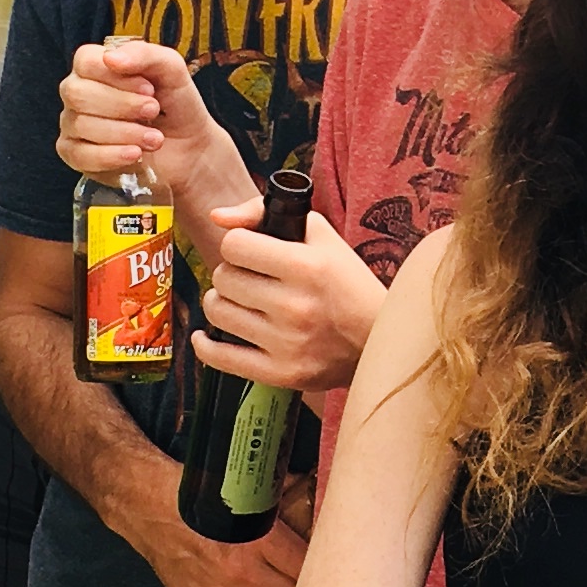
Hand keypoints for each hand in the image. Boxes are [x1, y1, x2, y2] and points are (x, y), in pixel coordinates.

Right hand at [58, 42, 251, 219]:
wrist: (189, 150)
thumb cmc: (176, 106)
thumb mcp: (171, 71)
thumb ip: (145, 54)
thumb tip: (110, 58)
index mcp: (96, 67)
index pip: (85, 60)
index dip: (116, 75)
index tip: (148, 88)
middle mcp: (79, 93)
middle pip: (78, 93)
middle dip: (122, 104)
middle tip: (153, 111)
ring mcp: (73, 125)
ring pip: (81, 125)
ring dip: (125, 132)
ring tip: (154, 138)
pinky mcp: (76, 156)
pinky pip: (80, 155)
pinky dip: (112, 155)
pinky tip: (136, 154)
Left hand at [189, 215, 387, 394]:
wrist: (381, 339)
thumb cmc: (348, 282)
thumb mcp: (320, 235)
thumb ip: (263, 213)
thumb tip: (217, 217)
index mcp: (307, 266)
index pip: (234, 245)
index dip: (238, 245)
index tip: (250, 252)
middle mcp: (295, 306)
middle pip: (223, 278)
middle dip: (232, 273)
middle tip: (250, 279)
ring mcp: (287, 343)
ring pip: (218, 312)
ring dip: (223, 303)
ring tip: (241, 302)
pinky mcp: (281, 373)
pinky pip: (220, 357)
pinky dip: (205, 345)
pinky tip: (208, 335)